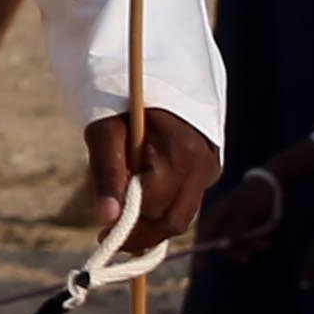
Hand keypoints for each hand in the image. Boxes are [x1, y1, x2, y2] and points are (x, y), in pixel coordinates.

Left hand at [81, 106, 219, 257]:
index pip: (156, 205)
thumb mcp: (104, 131)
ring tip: (121, 226)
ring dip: (153, 224)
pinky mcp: (209, 171)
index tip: (102, 234)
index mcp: (182, 152)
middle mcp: (204, 164)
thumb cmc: (122, 102)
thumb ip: (106, 174)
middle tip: (109, 237)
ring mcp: (211, 168)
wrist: (155, 77)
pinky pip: (187, 201)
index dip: (128, 224)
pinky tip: (139, 209)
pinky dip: (164, 209)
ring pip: (183, 214)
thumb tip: (107, 219)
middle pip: (174, 219)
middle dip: (142, 232)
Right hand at [190, 142, 313, 257]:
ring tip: (265, 245)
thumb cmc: (256, 196)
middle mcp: (222, 220)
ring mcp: (233, 224)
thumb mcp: (247, 212)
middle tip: (247, 259)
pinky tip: (267, 243)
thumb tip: (226, 244)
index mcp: (216, 214)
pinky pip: (245, 241)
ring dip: (248, 247)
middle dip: (233, 252)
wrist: (272, 185)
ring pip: (235, 244)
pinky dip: (254, 244)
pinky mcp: (243, 226)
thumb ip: (236, 228)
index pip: (204, 236)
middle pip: (219, 243)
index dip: (200, 252)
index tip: (200, 269)